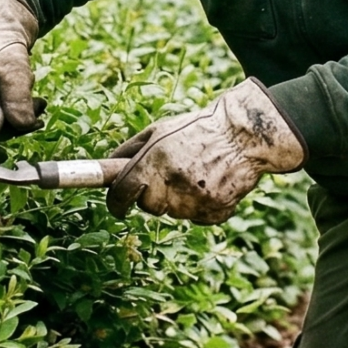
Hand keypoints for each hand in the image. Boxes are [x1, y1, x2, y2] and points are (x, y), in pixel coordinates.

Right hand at [0, 0, 41, 137]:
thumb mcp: (13, 67)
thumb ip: (17, 98)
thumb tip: (23, 125)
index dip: (6, 132)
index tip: (30, 120)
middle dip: (15, 119)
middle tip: (38, 103)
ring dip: (15, 110)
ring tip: (30, 90)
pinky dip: (10, 103)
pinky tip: (19, 88)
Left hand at [107, 80, 303, 224]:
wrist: (242, 137)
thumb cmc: (195, 130)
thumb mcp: (157, 131)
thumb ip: (128, 151)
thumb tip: (106, 168)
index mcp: (154, 162)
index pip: (123, 193)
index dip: (116, 202)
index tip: (117, 206)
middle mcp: (172, 184)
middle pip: (149, 206)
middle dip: (152, 195)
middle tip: (168, 175)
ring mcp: (195, 201)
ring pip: (174, 213)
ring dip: (178, 199)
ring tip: (195, 173)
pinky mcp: (215, 212)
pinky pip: (197, 217)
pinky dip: (200, 206)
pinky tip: (210, 183)